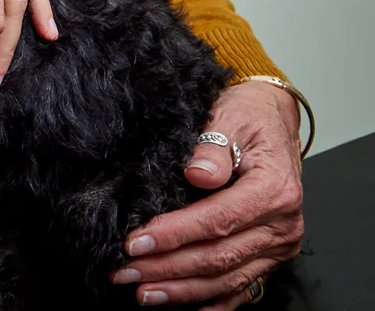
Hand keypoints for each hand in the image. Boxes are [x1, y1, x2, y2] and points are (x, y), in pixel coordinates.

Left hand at [113, 81, 303, 306]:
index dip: (175, 234)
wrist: (273, 121)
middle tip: (126, 272)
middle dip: (168, 268)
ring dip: (183, 289)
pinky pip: (243, 287)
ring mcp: (278, 246)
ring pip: (228, 278)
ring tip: (143, 293)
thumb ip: (212, 146)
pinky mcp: (270, 256)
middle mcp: (282, 225)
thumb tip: (198, 173)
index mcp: (273, 191)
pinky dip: (212, 301)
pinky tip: (183, 306)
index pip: (218, 220)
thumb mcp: (229, 117)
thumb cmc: (249, 118)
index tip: (136, 243)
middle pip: (220, 256)